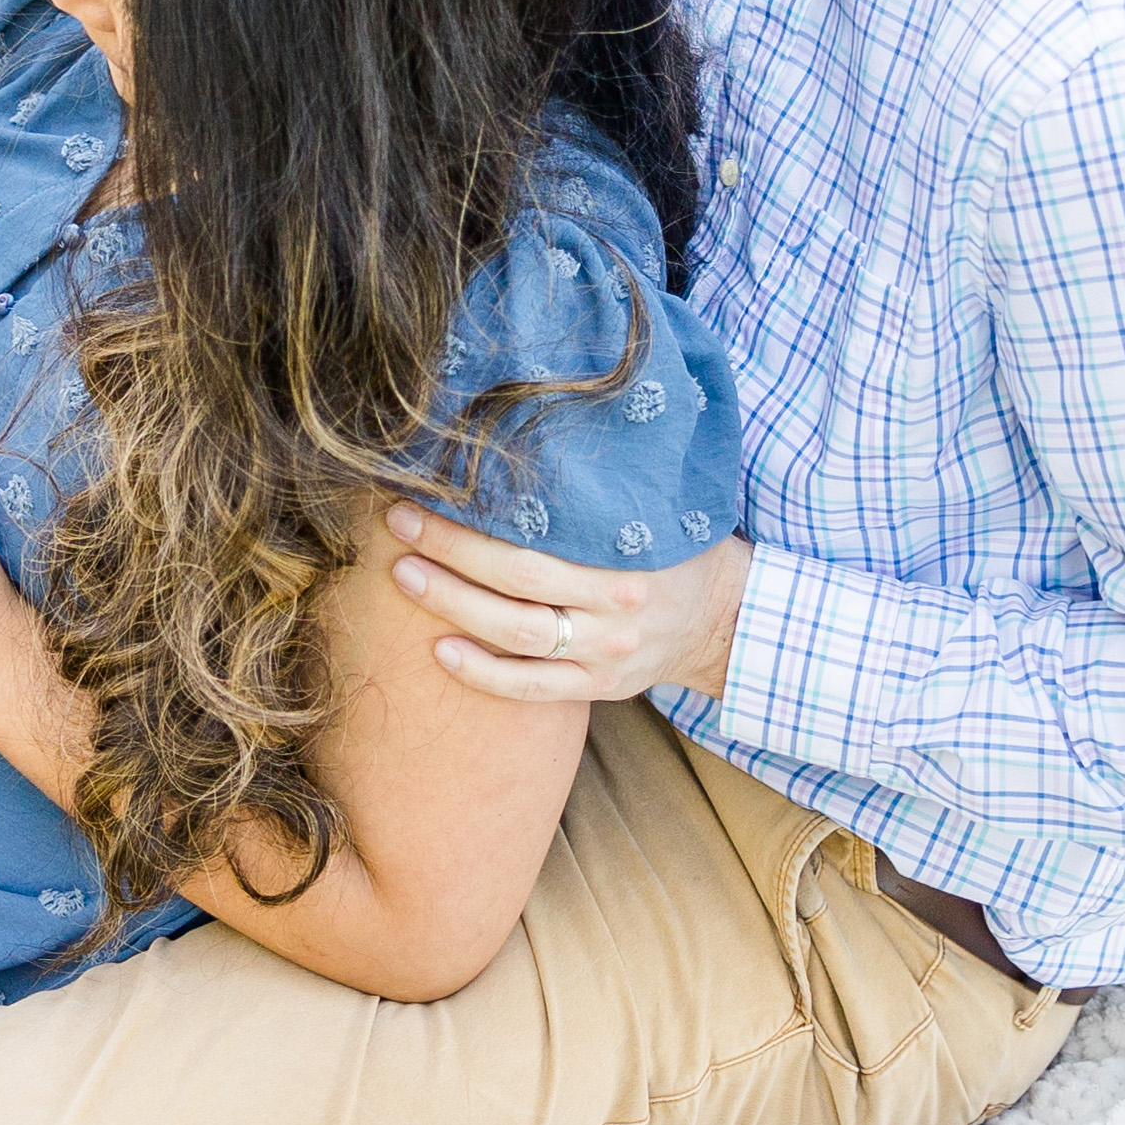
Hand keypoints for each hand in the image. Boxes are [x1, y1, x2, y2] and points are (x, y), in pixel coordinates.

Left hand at [383, 512, 750, 705]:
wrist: (725, 620)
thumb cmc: (676, 552)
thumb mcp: (652, 515)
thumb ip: (596, 498)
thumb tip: (521, 435)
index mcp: (624, 560)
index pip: (536, 542)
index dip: (474, 523)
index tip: (426, 492)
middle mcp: (613, 610)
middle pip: (516, 583)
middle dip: (449, 551)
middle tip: (399, 525)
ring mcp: (604, 654)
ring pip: (515, 635)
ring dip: (452, 604)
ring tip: (404, 575)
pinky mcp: (597, 687)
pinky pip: (531, 689)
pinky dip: (482, 673)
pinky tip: (439, 651)